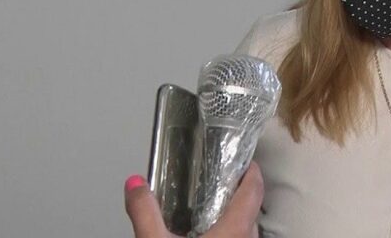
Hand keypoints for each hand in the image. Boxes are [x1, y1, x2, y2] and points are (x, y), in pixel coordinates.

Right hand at [124, 161, 263, 237]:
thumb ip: (145, 212)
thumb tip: (135, 184)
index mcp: (236, 229)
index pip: (255, 188)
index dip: (252, 171)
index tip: (245, 159)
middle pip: (254, 207)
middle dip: (242, 192)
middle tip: (226, 180)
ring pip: (250, 228)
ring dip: (238, 215)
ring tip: (217, 207)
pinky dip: (232, 233)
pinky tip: (212, 234)